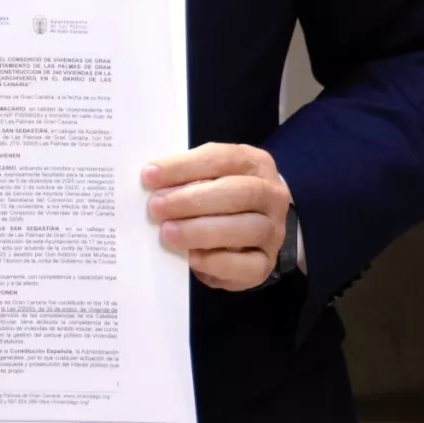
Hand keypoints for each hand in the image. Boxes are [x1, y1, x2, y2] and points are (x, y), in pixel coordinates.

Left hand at [143, 143, 290, 291]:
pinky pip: (246, 264)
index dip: (184, 166)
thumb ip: (185, 177)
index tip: (149, 175)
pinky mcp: (266, 263)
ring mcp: (274, 230)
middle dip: (192, 200)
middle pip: (238, 192)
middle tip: (156, 207)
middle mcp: (271, 195)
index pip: (222, 158)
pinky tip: (190, 258)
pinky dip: (216, 261)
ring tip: (167, 233)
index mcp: (254, 163)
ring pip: (246, 228)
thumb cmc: (218, 198)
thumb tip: (151, 181)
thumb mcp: (205, 178)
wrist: (250, 236)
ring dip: (200, 231)